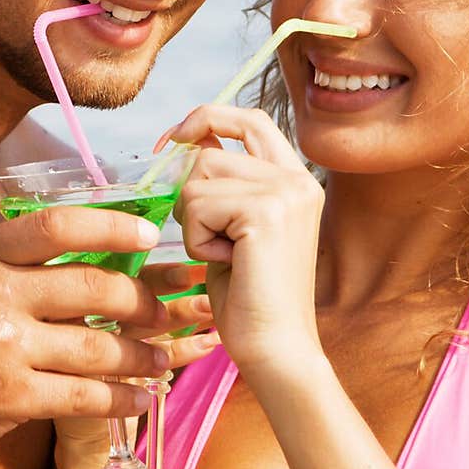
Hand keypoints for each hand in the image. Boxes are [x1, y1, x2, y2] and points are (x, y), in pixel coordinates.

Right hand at [0, 205, 174, 468]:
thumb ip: (15, 261)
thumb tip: (95, 252)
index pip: (60, 226)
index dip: (113, 228)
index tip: (150, 237)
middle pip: (93, 288)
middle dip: (144, 300)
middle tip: (172, 309)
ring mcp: (1, 348)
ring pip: (97, 348)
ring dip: (144, 354)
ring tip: (167, 358)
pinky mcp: (8, 399)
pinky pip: (84, 397)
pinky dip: (123, 400)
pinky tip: (145, 399)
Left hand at [159, 105, 324, 382]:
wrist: (276, 349)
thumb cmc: (250, 298)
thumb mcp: (235, 227)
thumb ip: (223, 183)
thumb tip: (186, 141)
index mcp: (296, 179)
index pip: (248, 119)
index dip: (206, 119)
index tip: (172, 139)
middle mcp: (297, 179)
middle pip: (209, 151)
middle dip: (190, 194)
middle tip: (207, 236)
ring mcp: (285, 192)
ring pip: (197, 178)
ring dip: (193, 222)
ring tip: (225, 256)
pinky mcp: (265, 212)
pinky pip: (197, 206)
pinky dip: (197, 241)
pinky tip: (226, 265)